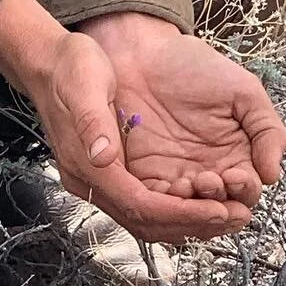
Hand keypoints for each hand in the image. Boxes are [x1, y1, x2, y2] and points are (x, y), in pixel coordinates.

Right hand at [0, 0, 281, 242]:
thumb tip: (103, 157)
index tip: (218, 210)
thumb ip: (92, 120)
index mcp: (86, 162)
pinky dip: (175, 208)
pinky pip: (144, 203)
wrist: (49, 61)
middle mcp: (90, 180)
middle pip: (146, 222)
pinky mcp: (107, 172)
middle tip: (235, 216)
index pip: (138, 205)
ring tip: (227, 213)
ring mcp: (97, 179)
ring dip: (188, 221)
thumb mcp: (83, 81)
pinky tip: (200, 198)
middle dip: (192, 224)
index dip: (180, 214)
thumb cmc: (70, 66)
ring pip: (147, 219)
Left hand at [77, 11, 285, 213]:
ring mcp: (177, 177)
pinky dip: (166, 206)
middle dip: (219, 209)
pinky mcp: (146, 176)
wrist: (145, 51)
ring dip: (193, 211)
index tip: (235, 175)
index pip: (247, 194)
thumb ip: (267, 129)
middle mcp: (208, 174)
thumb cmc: (195, 66)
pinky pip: (158, 205)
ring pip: (190, 217)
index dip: (244, 192)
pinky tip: (171, 188)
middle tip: (211, 184)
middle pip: (221, 214)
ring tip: (191, 185)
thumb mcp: (243, 90)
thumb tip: (274, 174)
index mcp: (236, 158)